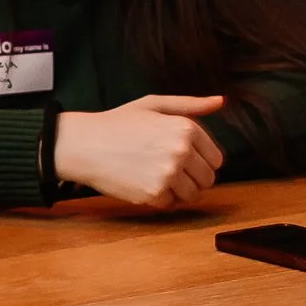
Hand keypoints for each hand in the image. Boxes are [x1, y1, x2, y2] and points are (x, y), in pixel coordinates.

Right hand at [52, 94, 226, 211]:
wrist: (85, 144)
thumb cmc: (118, 123)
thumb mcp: (154, 105)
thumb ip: (191, 105)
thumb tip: (220, 102)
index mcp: (186, 128)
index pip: (216, 158)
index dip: (201, 161)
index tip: (183, 158)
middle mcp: (181, 151)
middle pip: (208, 179)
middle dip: (193, 177)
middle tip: (168, 169)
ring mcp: (168, 174)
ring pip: (193, 194)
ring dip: (179, 190)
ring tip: (156, 175)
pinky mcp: (154, 194)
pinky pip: (171, 203)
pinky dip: (161, 198)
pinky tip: (143, 182)